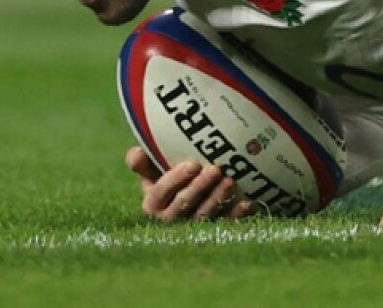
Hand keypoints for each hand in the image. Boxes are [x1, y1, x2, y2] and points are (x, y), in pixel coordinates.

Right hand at [125, 147, 257, 221]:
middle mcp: (170, 219)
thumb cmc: (168, 179)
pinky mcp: (213, 230)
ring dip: (218, 198)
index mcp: (152, 205)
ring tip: (231, 180)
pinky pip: (225, 224)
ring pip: (204, 215)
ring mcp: (192, 226)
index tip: (193, 164)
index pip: (160, 193)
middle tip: (215, 169)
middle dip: (200, 187)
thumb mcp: (152, 171)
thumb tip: (135, 153)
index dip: (176, 179)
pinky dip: (236, 215)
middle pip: (184, 205)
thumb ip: (143, 163)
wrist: (186, 195)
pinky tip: (247, 203)